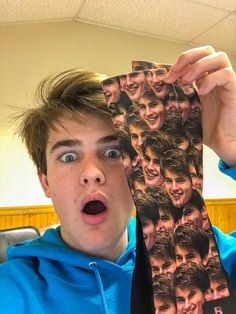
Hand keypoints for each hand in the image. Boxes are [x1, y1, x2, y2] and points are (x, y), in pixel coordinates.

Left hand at [164, 46, 235, 166]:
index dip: (180, 63)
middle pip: (207, 50)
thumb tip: (156, 98)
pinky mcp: (234, 91)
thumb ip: (179, 100)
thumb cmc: (206, 129)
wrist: (223, 142)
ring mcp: (226, 83)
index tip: (166, 77)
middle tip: (174, 73)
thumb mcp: (188, 111)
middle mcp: (216, 78)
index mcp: (205, 80)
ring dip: (199, 66)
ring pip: (219, 57)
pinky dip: (212, 79)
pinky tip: (202, 91)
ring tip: (187, 81)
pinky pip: (226, 75)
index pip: (195, 58)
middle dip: (188, 58)